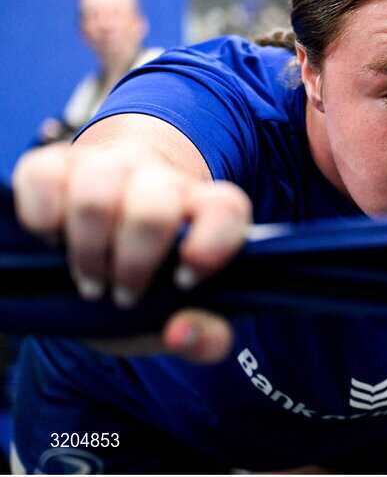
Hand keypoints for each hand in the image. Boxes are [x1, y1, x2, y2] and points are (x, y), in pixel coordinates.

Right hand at [12, 141, 250, 362]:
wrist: (102, 250)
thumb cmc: (150, 285)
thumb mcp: (177, 321)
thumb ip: (204, 339)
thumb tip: (182, 334)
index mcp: (205, 209)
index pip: (227, 208)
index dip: (209, 246)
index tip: (184, 283)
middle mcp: (161, 180)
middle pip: (154, 204)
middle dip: (134, 262)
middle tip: (124, 295)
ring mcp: (109, 166)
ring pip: (98, 189)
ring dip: (88, 248)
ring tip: (90, 280)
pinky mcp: (58, 165)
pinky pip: (44, 174)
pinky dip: (42, 215)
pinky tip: (53, 241)